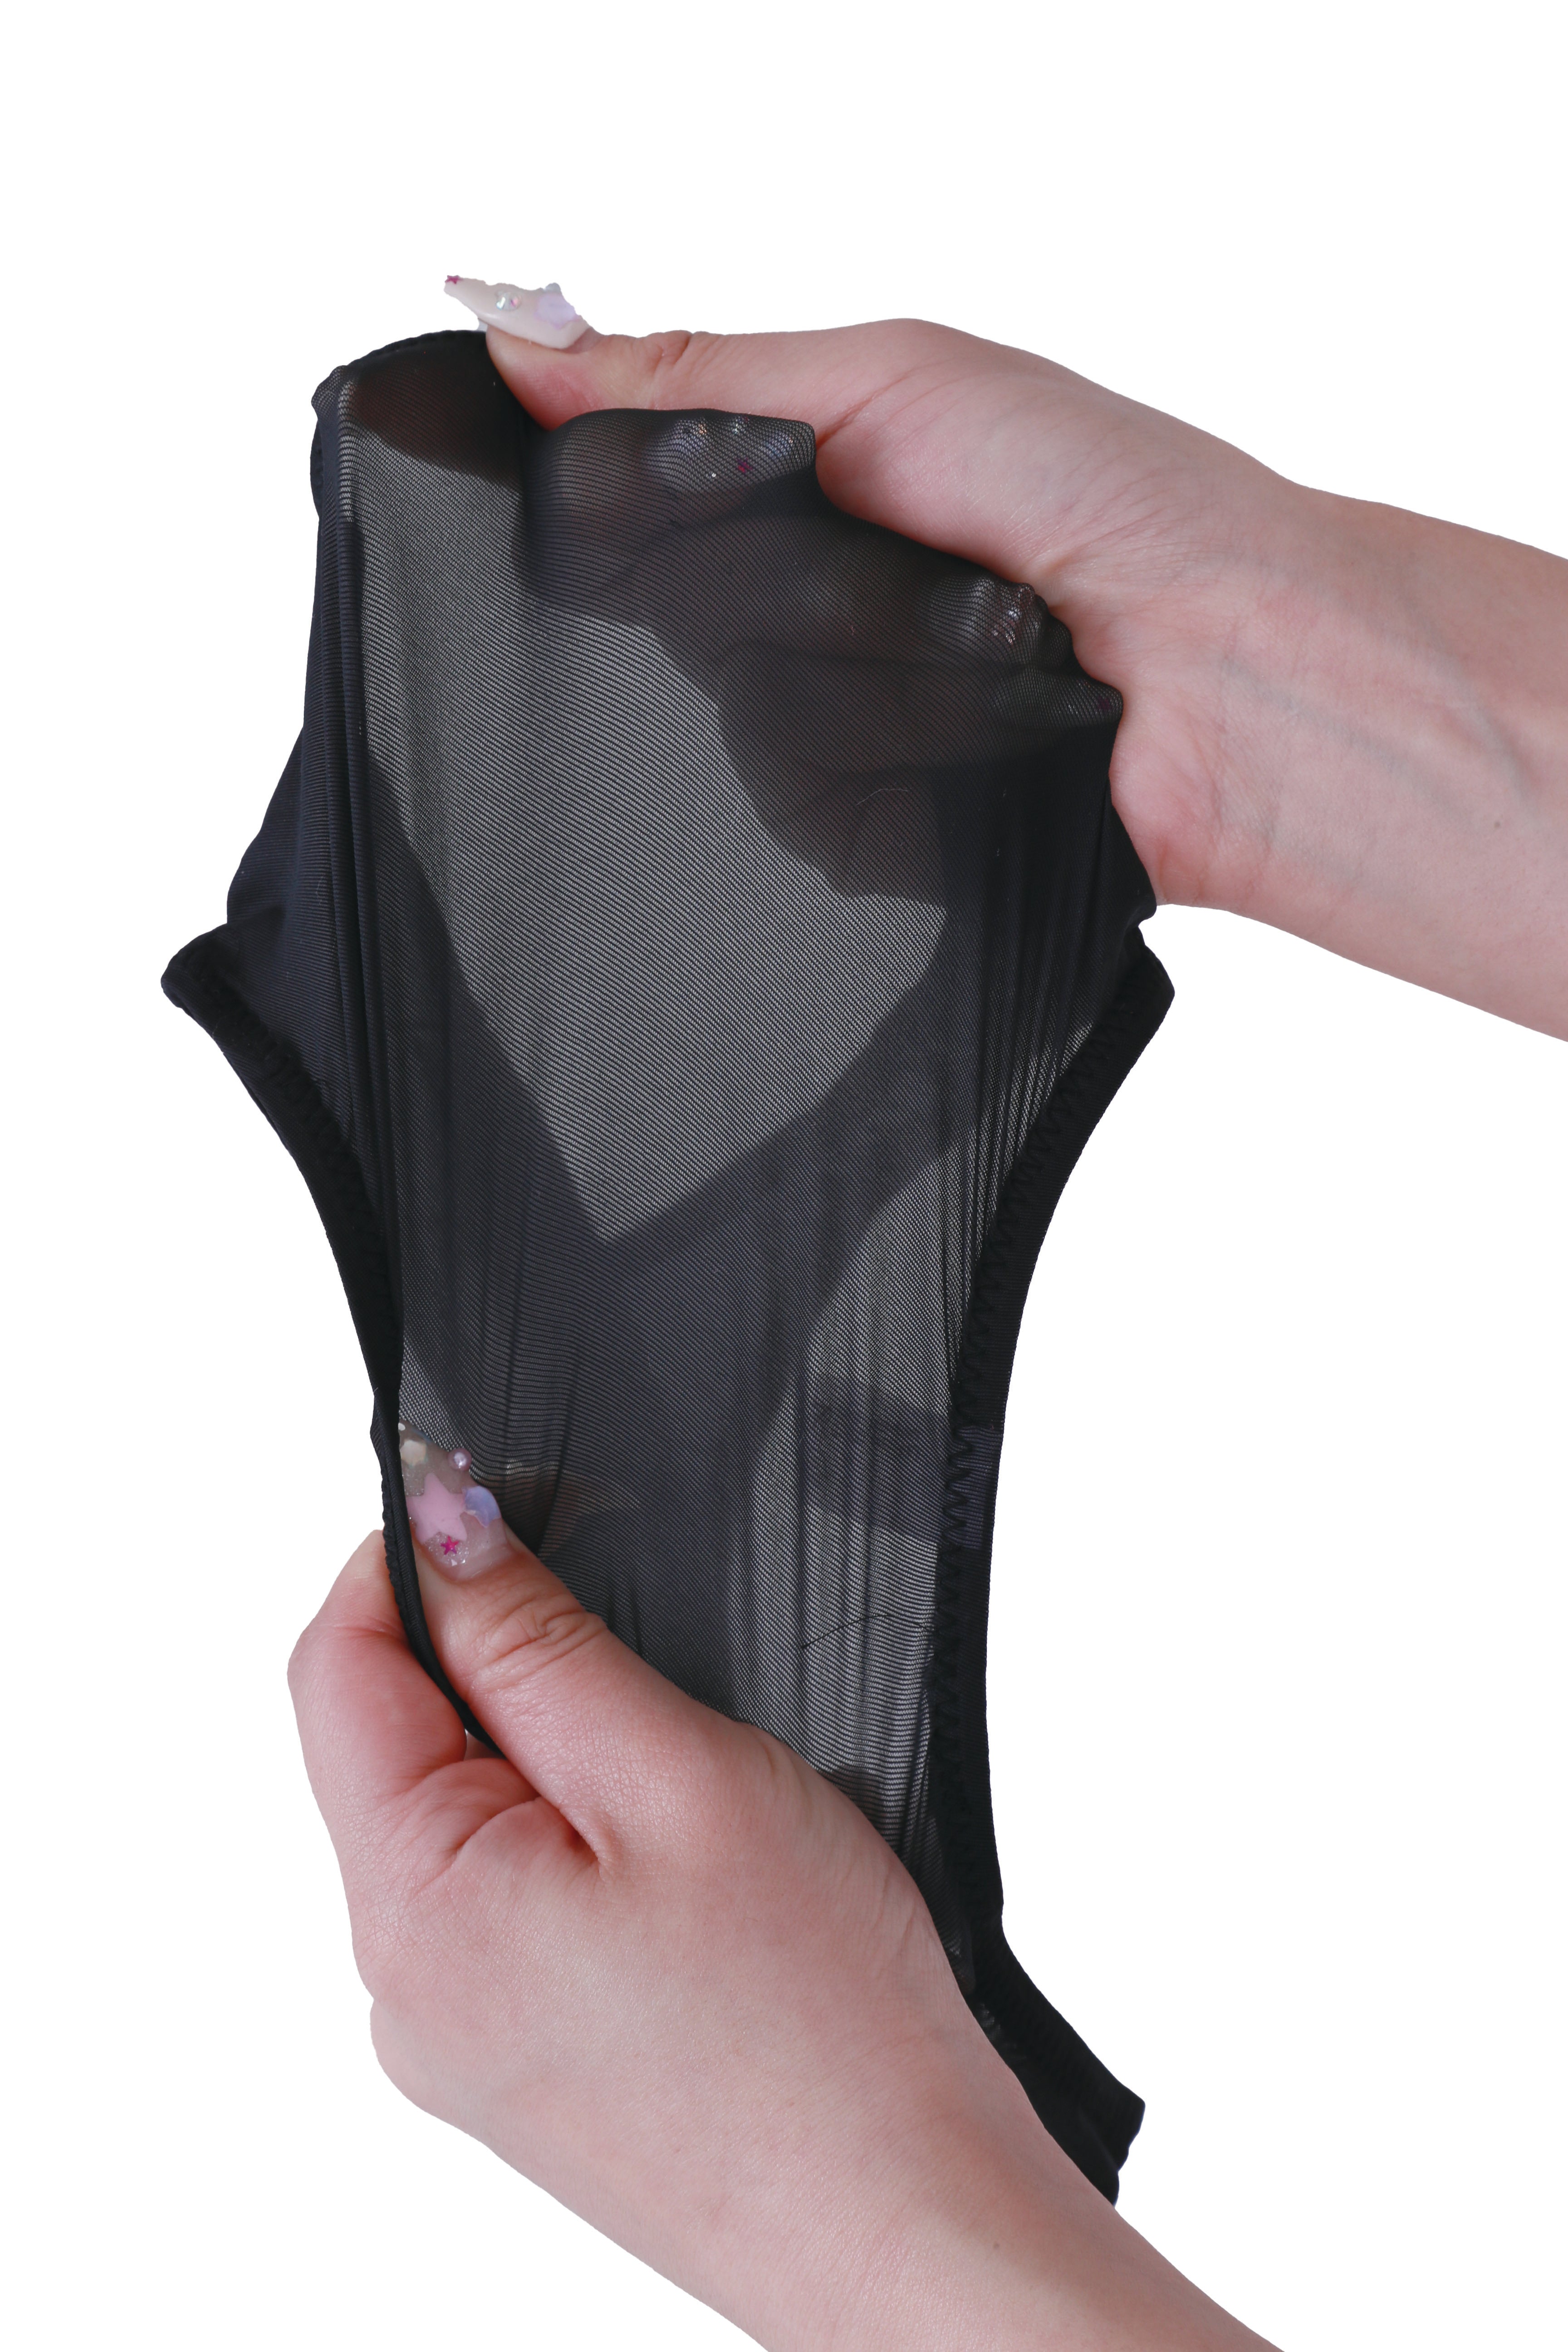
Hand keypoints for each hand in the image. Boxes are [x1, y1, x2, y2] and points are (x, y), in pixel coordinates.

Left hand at [291, 1516, 1274, 2349]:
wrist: (908, 2228)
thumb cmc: (823, 2029)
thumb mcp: (676, 1776)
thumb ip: (535, 1640)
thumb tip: (440, 1523)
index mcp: (415, 1910)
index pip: (334, 1666)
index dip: (409, 1554)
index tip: (502, 1500)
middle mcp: (406, 1990)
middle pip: (389, 1741)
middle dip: (494, 1657)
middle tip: (640, 1658)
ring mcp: (461, 2039)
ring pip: (458, 1819)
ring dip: (548, 1751)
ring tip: (686, 1781)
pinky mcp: (522, 2062)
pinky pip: (505, 1901)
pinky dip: (575, 1838)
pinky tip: (682, 1863)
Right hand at [483, 313, 1567, 1039]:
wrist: (1239, 673)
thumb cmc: (1113, 502)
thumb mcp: (899, 379)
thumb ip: (699, 374)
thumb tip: (520, 341)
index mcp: (795, 497)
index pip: (625, 506)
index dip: (644, 496)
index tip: (734, 484)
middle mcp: (793, 615)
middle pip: (669, 611)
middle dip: (800, 579)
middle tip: (918, 553)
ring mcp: (818, 730)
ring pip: (736, 714)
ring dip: (877, 668)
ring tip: (990, 646)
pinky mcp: (851, 834)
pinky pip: (796, 802)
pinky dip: (905, 754)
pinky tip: (985, 738)